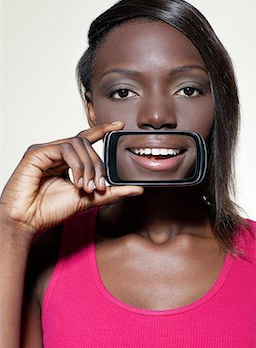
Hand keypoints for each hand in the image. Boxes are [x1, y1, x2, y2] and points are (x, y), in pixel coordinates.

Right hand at [0, 122, 142, 234]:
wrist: (27, 222)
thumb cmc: (49, 211)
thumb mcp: (88, 200)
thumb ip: (111, 192)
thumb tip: (137, 188)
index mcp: (65, 161)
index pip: (85, 139)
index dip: (102, 130)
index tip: (119, 125)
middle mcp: (55, 153)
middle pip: (85, 144)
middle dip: (98, 164)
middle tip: (99, 185)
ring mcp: (45, 151)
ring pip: (77, 144)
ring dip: (88, 166)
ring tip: (87, 187)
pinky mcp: (36, 153)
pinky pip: (64, 149)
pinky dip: (76, 165)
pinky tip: (77, 181)